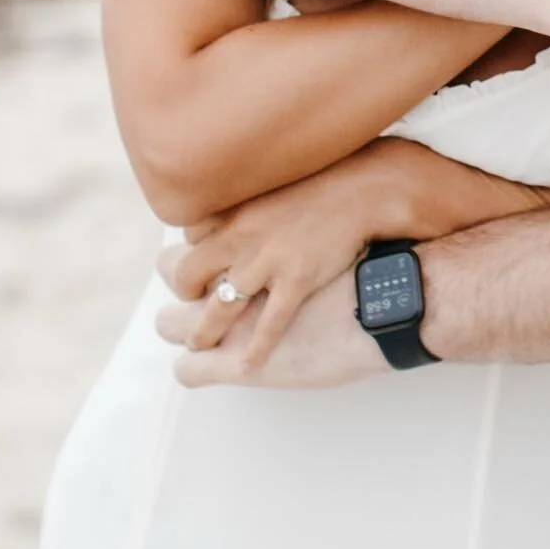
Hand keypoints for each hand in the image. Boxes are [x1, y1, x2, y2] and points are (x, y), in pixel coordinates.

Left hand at [160, 148, 400, 367]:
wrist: (364, 188)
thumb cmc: (326, 182)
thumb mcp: (277, 182)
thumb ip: (252, 201)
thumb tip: (243, 213)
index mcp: (236, 210)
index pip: (192, 237)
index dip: (196, 253)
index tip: (204, 264)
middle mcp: (241, 237)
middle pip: (189, 274)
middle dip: (185, 296)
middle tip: (191, 306)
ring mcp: (266, 262)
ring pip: (219, 308)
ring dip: (204, 331)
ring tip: (199, 344)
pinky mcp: (295, 281)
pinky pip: (268, 324)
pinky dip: (256, 350)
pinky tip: (247, 366)